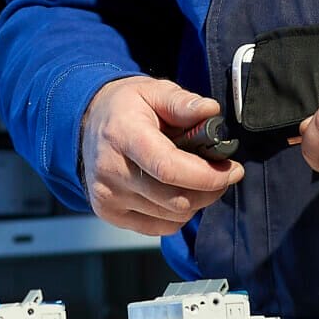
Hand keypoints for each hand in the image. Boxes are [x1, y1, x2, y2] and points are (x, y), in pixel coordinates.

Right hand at [78, 76, 243, 236]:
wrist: (86, 123)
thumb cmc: (125, 108)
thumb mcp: (154, 91)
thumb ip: (183, 102)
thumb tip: (210, 110)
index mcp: (123, 134)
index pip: (168, 168)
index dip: (207, 176)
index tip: (231, 170)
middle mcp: (111, 170)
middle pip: (175, 199)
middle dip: (210, 190)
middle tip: (223, 173)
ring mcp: (108, 196)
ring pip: (171, 217)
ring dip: (196, 201)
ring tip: (197, 178)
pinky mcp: (109, 213)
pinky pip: (159, 227)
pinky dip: (177, 214)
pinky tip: (176, 191)